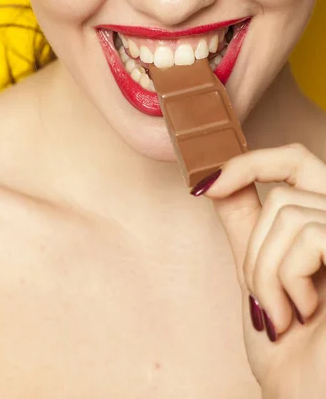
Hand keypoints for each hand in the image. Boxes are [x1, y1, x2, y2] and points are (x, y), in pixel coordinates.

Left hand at [193, 144, 325, 398]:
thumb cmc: (294, 357)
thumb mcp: (259, 277)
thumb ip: (246, 224)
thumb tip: (216, 178)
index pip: (298, 160)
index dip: (252, 161)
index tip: (207, 185)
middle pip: (285, 192)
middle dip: (256, 248)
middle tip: (262, 300)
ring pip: (287, 214)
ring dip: (265, 272)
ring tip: (283, 315)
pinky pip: (308, 235)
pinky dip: (287, 278)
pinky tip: (304, 314)